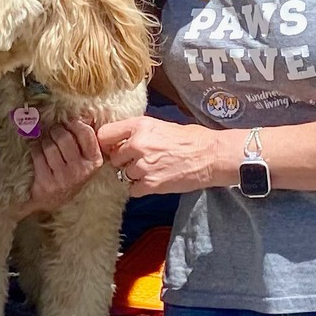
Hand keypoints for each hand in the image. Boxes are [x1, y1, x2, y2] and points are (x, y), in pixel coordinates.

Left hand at [21, 119, 103, 215]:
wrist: (53, 201)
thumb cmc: (70, 173)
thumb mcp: (84, 159)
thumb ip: (86, 138)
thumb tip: (83, 114)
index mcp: (94, 161)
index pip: (86, 133)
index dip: (74, 123)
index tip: (67, 123)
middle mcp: (81, 170)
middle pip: (64, 137)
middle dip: (55, 131)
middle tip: (53, 133)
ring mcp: (64, 178)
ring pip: (48, 145)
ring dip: (44, 141)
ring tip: (46, 145)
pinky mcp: (47, 182)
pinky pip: (37, 154)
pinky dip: (35, 150)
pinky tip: (38, 154)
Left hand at [98, 115, 230, 195]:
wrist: (211, 156)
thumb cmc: (191, 139)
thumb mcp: (160, 125)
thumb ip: (138, 132)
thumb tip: (120, 140)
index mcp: (139, 125)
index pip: (104, 135)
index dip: (107, 144)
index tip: (112, 148)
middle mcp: (137, 144)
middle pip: (114, 158)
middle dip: (124, 161)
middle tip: (140, 160)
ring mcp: (143, 166)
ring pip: (123, 175)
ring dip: (134, 175)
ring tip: (153, 169)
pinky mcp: (151, 184)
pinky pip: (133, 190)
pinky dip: (141, 188)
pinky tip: (155, 180)